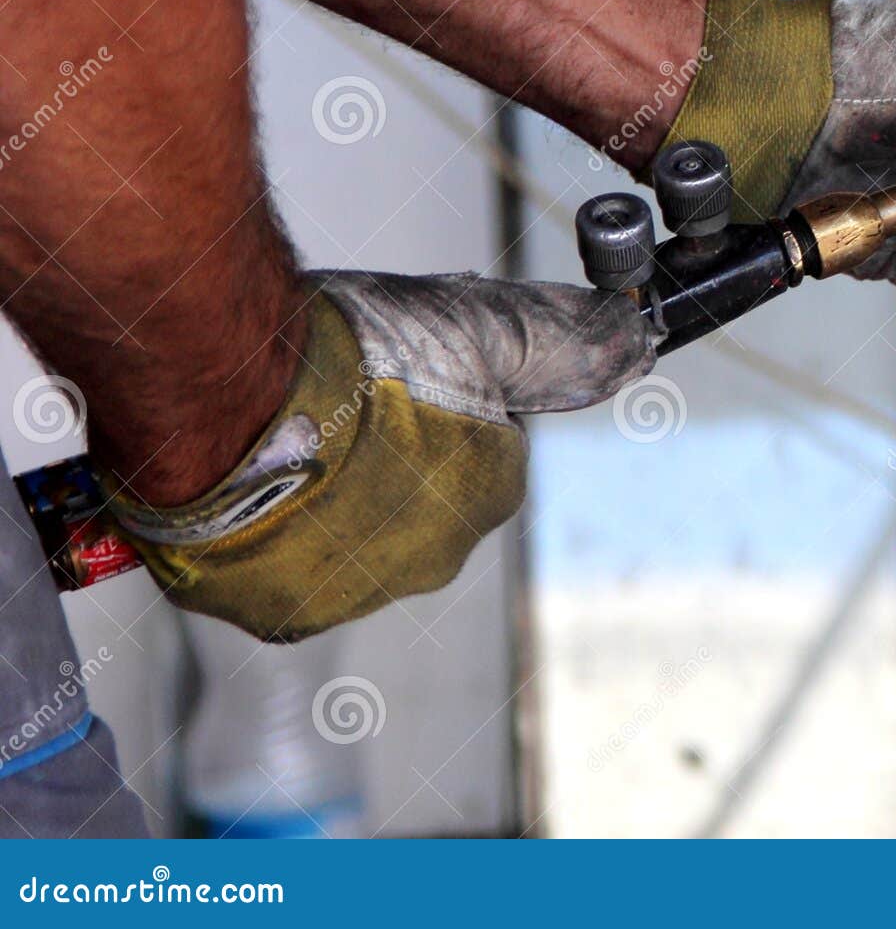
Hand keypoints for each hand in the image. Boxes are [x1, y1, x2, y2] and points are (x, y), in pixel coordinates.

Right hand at [109, 270, 652, 640]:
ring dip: (333, 495)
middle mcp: (436, 561)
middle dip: (392, 453)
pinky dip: (277, 533)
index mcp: (491, 494)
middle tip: (339, 398)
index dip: (447, 397)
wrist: (218, 404)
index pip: (492, 445)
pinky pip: (289, 566)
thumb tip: (635, 342)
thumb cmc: (347, 359)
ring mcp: (354, 594)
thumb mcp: (478, 323)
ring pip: (355, 534)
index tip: (401, 371)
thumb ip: (564, 341)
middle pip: (424, 494)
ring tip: (287, 434)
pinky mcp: (277, 614)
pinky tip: (254, 480)